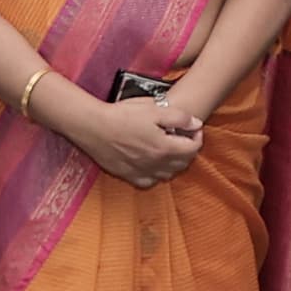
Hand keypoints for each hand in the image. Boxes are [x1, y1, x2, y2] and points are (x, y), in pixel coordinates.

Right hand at [62, 90, 204, 189]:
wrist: (93, 127)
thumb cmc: (122, 116)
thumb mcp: (155, 109)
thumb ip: (179, 118)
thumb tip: (196, 124)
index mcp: (165, 148)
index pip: (193, 148)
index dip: (197, 137)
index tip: (193, 128)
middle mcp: (156, 165)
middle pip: (183, 163)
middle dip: (188, 150)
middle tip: (183, 137)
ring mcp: (142, 172)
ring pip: (168, 174)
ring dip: (174, 163)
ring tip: (169, 148)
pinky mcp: (128, 176)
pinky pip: (149, 181)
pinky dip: (156, 174)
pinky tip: (152, 163)